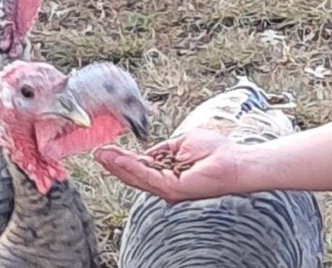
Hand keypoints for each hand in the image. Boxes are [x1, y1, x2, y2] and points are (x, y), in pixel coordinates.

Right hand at [94, 129, 242, 202]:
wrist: (234, 160)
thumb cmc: (216, 151)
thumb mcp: (182, 143)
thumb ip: (163, 149)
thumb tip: (147, 152)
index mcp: (167, 173)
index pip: (140, 167)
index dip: (122, 159)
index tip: (105, 149)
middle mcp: (165, 184)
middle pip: (133, 175)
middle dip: (114, 163)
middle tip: (97, 153)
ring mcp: (168, 188)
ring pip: (137, 177)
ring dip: (118, 165)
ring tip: (102, 154)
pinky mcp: (173, 188)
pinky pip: (147, 176)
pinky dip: (131, 167)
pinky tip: (119, 158)